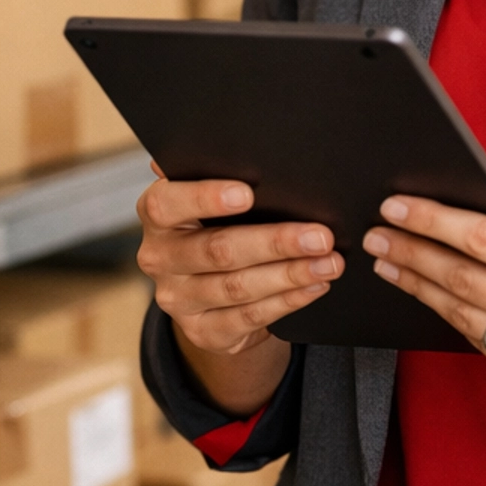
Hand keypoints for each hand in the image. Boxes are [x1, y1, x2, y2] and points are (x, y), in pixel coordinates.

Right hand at [136, 171, 343, 414]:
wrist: (207, 287)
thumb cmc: (217, 223)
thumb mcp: (211, 200)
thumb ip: (221, 177)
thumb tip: (259, 155)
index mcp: (157, 214)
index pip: (168, 204)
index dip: (205, 198)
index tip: (248, 193)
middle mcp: (159, 258)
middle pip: (217, 250)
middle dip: (275, 242)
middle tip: (321, 236)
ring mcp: (177, 300)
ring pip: (237, 287)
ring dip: (290, 274)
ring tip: (329, 263)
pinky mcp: (202, 331)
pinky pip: (249, 317)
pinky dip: (287, 300)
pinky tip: (315, 286)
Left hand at [362, 170, 485, 396]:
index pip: (482, 240)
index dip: (434, 221)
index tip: (397, 207)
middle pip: (461, 278)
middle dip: (411, 253)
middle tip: (374, 235)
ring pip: (462, 315)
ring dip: (418, 286)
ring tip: (388, 262)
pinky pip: (478, 342)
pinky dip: (448, 315)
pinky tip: (427, 293)